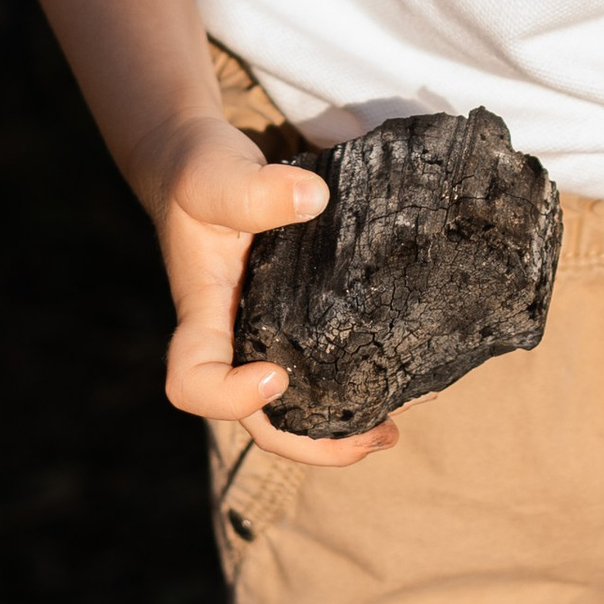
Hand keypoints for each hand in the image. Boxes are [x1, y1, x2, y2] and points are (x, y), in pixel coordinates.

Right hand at [131, 113, 398, 462]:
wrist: (203, 160)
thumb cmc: (199, 172)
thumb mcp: (213, 174)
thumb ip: (252, 190)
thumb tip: (315, 198)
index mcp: (204, 316)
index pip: (194, 382)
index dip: (230, 397)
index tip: (275, 375)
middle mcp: (236, 338)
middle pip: (261, 421)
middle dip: (315, 443)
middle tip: (377, 436)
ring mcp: (270, 331)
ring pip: (300, 404)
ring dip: (347, 423)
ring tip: (402, 419)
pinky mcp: (303, 314)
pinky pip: (328, 361)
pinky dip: (363, 376)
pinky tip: (408, 369)